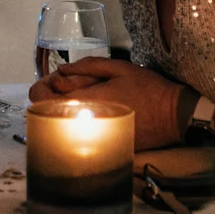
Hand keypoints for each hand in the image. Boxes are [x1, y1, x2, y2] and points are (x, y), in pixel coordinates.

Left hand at [29, 57, 182, 150]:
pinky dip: (77, 123)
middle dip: (51, 97)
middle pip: (45, 113)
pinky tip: (93, 112)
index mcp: (85, 101)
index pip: (40, 98)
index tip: (55, 80)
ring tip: (82, 98)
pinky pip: (77, 136)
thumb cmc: (148, 89)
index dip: (42, 86)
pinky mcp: (101, 147)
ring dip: (63, 110)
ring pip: (60, 125)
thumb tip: (61, 71)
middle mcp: (83, 124)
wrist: (174, 117)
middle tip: (68, 86)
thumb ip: (88, 66)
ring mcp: (91, 138)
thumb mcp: (119, 68)